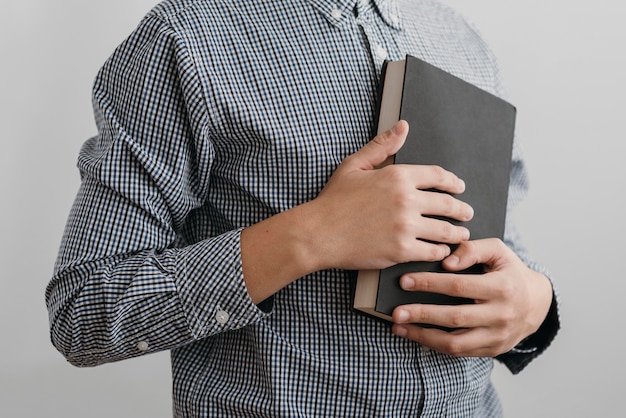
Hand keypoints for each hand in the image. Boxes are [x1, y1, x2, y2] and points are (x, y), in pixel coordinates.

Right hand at [307, 120, 473, 271]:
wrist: (318, 233)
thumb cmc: (333, 201)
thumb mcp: (355, 166)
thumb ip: (382, 146)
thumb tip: (403, 127)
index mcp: (397, 176)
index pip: (437, 176)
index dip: (453, 182)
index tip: (459, 187)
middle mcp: (406, 200)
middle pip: (447, 204)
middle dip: (461, 209)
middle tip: (466, 212)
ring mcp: (405, 226)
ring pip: (445, 230)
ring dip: (457, 233)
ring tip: (461, 234)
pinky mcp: (401, 250)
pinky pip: (432, 251)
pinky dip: (441, 251)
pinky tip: (441, 251)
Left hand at [391, 238, 552, 356]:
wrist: (537, 303)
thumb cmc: (509, 272)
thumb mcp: (498, 251)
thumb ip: (472, 249)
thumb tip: (447, 261)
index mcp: (502, 288)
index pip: (459, 286)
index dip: (429, 283)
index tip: (405, 281)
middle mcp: (501, 315)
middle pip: (455, 317)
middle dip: (421, 314)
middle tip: (395, 312)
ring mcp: (497, 336)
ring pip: (455, 343)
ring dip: (423, 336)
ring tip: (399, 327)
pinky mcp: (492, 350)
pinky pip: (459, 352)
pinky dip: (435, 345)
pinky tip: (416, 335)